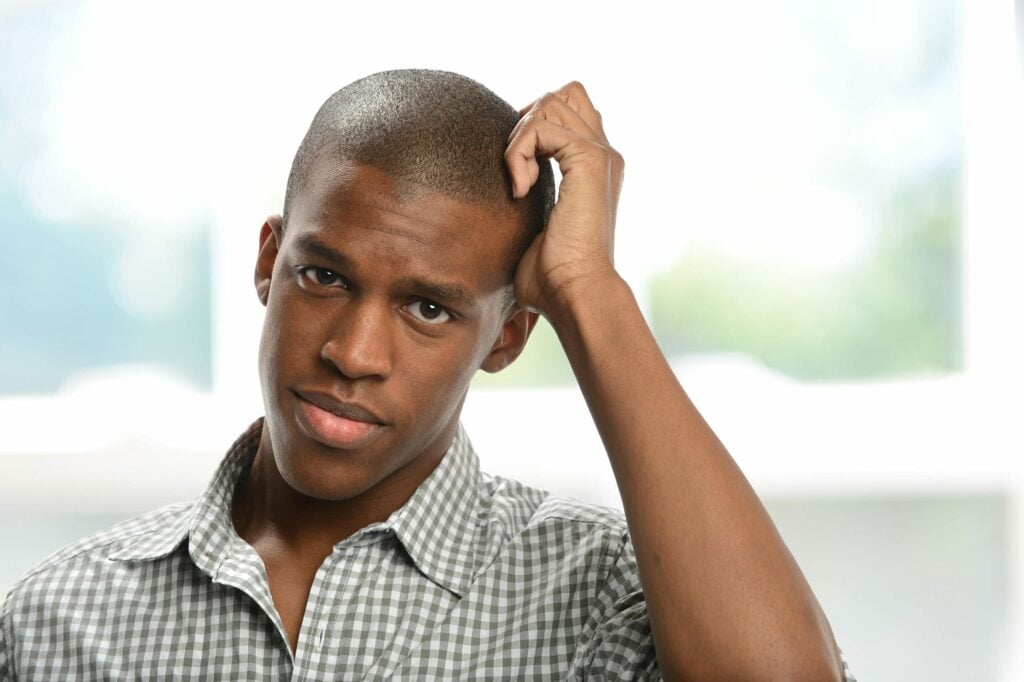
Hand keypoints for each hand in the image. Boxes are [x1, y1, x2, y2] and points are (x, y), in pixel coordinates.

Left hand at [505, 82, 624, 315]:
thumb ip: (528, 195)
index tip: (518, 170)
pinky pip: (541, 126)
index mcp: (596, 168)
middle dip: (528, 120)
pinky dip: (518, 153)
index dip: (534, 124)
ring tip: (519, 182)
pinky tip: (521, 189)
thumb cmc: (551, 277)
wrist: (574, 293)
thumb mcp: (534, 226)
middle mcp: (605, 155)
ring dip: (519, 139)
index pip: (569, 109)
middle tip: (517, 167)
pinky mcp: (590, 161)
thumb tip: (501, 191)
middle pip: (564, 93)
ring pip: (549, 103)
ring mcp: (601, 155)